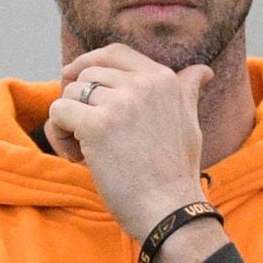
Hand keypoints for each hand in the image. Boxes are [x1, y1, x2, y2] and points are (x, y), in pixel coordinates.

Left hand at [44, 45, 212, 239]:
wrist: (170, 210)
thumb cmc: (177, 173)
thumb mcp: (190, 123)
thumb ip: (187, 91)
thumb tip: (204, 71)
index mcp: (164, 79)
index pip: (114, 52)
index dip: (89, 61)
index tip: (74, 78)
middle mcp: (143, 84)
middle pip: (87, 74)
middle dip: (79, 100)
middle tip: (87, 134)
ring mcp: (119, 103)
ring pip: (70, 93)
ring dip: (68, 122)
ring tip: (84, 151)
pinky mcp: (96, 125)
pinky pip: (58, 113)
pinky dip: (58, 135)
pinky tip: (76, 157)